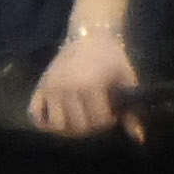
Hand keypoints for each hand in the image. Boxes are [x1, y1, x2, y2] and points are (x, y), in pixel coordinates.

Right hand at [29, 18, 139, 137]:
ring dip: (69, 129)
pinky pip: (35, 114)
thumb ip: (132, 111)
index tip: (113, 114)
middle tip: (97, 118)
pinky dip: (44, 123)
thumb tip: (139, 138)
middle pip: (78, 125)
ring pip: (56, 124)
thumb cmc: (111, 57)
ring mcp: (51, 88)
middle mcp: (67, 88)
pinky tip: (57, 122)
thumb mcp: (127, 80)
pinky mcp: (41, 87)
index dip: (109, 122)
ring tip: (79, 121)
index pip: (99, 120)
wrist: (89, 36)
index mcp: (90, 86)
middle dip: (91, 127)